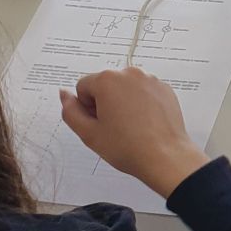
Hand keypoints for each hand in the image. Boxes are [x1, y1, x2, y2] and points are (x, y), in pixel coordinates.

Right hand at [60, 68, 207, 199]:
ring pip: (125, 89)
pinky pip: (144, 92)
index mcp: (107, 80)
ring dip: (123, 103)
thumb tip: (64, 95)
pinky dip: (141, 104)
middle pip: (105, 85)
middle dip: (104, 103)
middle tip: (113, 127)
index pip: (83, 87)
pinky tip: (144, 123)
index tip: (98, 123)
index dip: (86, 108)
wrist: (165, 157)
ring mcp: (150, 79)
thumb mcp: (88, 133)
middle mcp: (130, 73)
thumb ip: (70, 111)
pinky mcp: (164, 88)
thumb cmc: (129, 147)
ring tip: (130, 127)